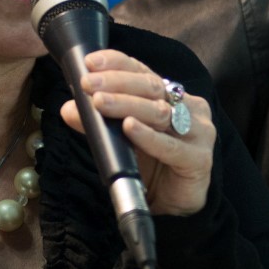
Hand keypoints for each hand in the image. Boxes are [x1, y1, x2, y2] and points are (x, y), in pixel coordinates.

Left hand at [60, 50, 215, 216]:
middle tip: (89, 84)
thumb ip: (98, 123)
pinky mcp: (199, 159)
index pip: (143, 71)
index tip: (91, 62)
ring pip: (160, 113)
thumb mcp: (120, 139)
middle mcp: (189, 108)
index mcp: (171, 97)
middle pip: (152, 88)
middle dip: (117, 83)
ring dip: (126, 105)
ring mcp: (198, 133)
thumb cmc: (151, 165)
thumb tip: (69, 108)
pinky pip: (171, 146)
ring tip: (100, 102)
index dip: (118, 64)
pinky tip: (129, 128)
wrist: (173, 207)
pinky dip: (148, 136)